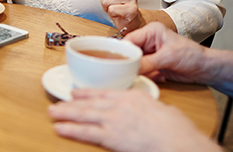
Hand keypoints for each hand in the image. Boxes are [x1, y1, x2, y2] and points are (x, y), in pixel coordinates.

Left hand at [48, 89, 219, 151]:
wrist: (179, 140)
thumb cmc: (178, 130)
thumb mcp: (165, 111)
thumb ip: (151, 109)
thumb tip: (151, 113)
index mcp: (134, 97)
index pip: (105, 93)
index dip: (88, 93)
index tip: (77, 92)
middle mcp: (121, 105)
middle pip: (91, 103)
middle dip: (72, 103)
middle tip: (58, 102)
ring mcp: (114, 120)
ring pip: (84, 115)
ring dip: (66, 114)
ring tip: (52, 112)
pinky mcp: (111, 136)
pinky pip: (86, 133)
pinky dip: (71, 130)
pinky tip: (59, 128)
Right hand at [124, 22, 210, 83]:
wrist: (206, 69)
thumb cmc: (192, 55)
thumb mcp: (168, 57)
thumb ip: (147, 62)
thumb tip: (129, 68)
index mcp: (151, 32)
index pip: (129, 40)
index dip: (122, 51)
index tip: (117, 63)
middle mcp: (148, 42)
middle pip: (130, 52)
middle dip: (129, 63)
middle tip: (126, 73)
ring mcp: (150, 54)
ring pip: (134, 63)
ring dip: (138, 72)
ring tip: (143, 76)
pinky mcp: (154, 65)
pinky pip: (142, 71)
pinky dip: (146, 77)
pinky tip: (155, 78)